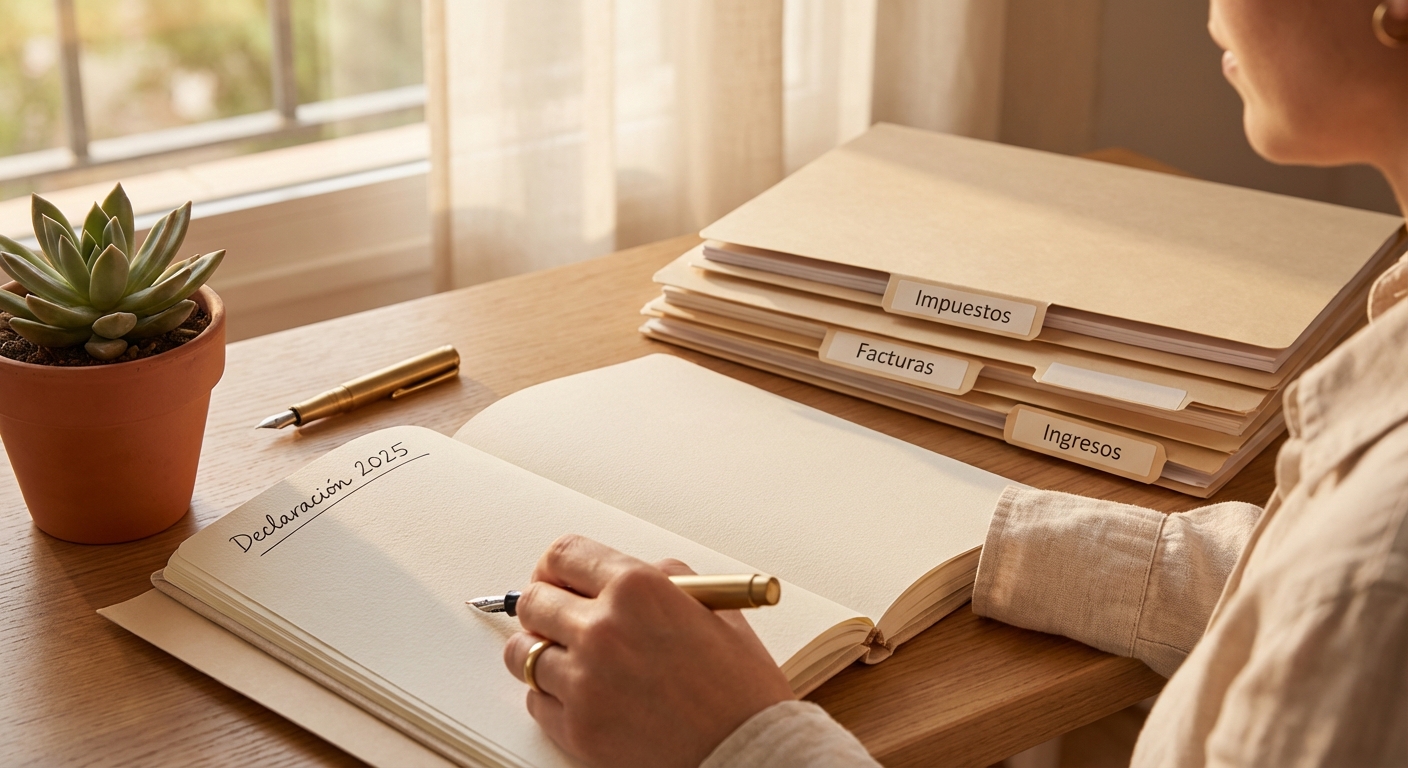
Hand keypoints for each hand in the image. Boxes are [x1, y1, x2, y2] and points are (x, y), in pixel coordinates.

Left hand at [502, 534, 795, 766]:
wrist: (750, 752)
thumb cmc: (740, 687)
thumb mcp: (715, 606)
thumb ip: (663, 579)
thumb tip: (623, 574)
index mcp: (638, 588)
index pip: (564, 555)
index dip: (556, 566)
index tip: (556, 578)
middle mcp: (604, 628)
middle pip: (533, 601)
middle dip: (544, 607)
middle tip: (559, 619)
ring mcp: (585, 680)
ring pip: (522, 653)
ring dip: (541, 652)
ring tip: (567, 659)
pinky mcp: (577, 727)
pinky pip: (535, 701)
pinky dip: (551, 696)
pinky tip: (581, 694)